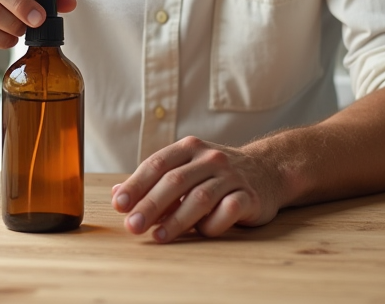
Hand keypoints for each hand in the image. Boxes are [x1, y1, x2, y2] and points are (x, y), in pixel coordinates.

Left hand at [111, 136, 285, 242]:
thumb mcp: (185, 169)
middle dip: (151, 204)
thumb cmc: (216, 174)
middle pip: (176, 181)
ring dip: (177, 219)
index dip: (136, 184)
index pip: (157, 164)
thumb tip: (116, 194)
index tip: (120, 204)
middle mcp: (210, 158)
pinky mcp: (250, 195)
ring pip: (200, 197)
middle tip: (133, 226)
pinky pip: (229, 210)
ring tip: (159, 236)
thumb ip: (153, 181)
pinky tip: (201, 233)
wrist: (267, 170)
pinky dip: (213, 223)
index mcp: (189, 148)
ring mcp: (232, 175)